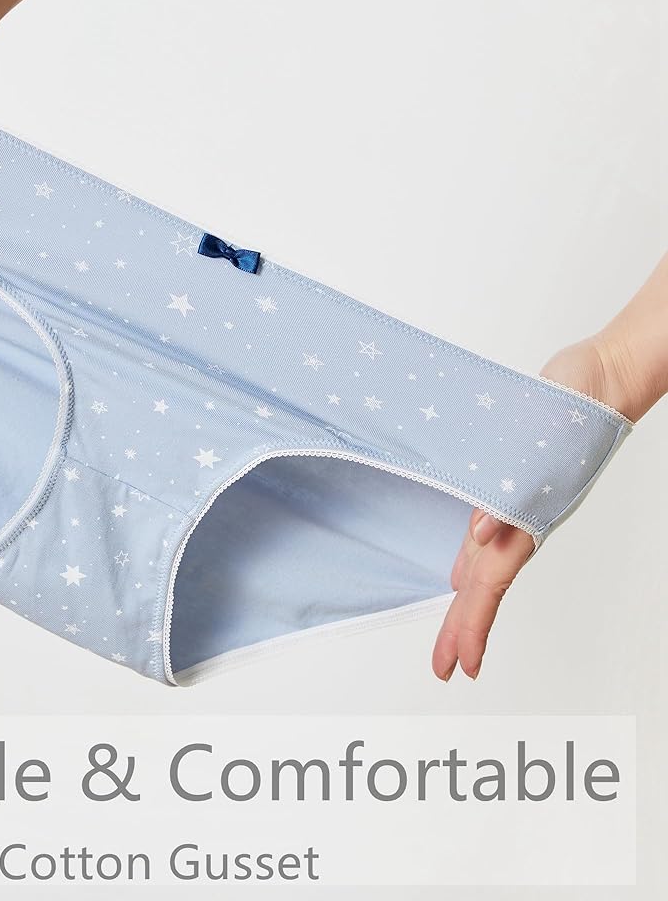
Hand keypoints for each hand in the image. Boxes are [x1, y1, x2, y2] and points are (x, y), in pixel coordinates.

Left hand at [431, 333, 636, 681]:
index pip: (489, 586)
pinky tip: (462, 567)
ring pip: (484, 562)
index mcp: (524, 519)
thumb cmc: (576, 405)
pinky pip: (485, 531)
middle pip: (483, 585)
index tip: (460, 665)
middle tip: (443, 667)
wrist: (599, 376)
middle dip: (462, 628)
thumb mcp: (537, 448)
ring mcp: (517, 504)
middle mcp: (519, 519)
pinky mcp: (509, 483)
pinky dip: (470, 555)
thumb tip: (479, 533)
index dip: (472, 626)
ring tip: (453, 632)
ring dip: (466, 599)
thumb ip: (509, 494)